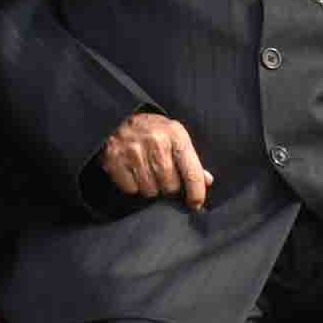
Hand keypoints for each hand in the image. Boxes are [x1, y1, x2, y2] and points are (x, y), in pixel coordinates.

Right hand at [98, 112, 214, 208]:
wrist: (121, 117)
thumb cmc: (154, 131)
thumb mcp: (176, 137)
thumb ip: (192, 161)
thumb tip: (207, 181)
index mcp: (176, 134)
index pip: (191, 173)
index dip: (196, 193)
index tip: (196, 205)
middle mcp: (156, 141)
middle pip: (170, 186)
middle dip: (169, 187)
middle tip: (163, 175)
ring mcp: (134, 150)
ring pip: (151, 190)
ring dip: (151, 187)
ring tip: (147, 171)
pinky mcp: (115, 159)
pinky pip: (131, 189)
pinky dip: (133, 185)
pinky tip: (133, 171)